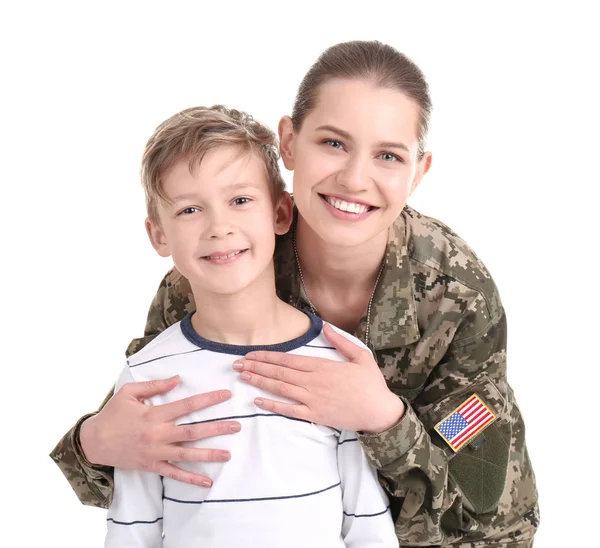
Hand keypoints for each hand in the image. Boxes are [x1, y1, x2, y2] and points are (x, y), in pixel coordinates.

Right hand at [79, 376, 240, 486]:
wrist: (93, 442)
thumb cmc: (112, 414)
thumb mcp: (130, 393)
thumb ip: (155, 385)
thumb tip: (178, 378)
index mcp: (155, 414)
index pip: (188, 405)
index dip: (209, 399)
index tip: (226, 395)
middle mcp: (158, 434)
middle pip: (193, 431)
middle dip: (217, 428)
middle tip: (237, 425)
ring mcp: (156, 452)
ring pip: (187, 454)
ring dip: (209, 454)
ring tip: (228, 454)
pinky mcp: (152, 466)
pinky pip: (174, 473)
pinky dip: (191, 478)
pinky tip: (207, 482)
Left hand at [233, 323, 404, 433]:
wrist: (379, 411)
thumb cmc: (371, 383)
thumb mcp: (360, 356)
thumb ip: (341, 341)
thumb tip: (325, 326)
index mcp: (322, 366)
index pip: (289, 360)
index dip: (267, 357)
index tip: (251, 354)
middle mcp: (314, 381)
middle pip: (280, 372)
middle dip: (257, 367)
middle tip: (236, 364)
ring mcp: (313, 399)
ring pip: (281, 389)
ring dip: (260, 382)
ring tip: (243, 377)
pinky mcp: (315, 414)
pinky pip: (289, 410)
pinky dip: (272, 406)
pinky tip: (258, 401)